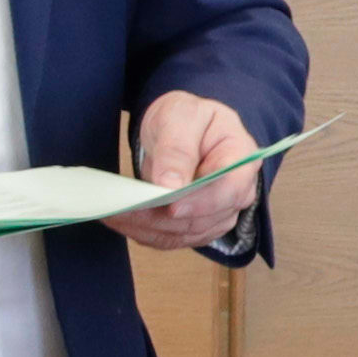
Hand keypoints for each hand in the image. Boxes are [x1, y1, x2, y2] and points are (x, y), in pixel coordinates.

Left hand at [117, 93, 261, 249]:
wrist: (180, 130)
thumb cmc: (186, 118)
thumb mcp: (180, 117)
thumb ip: (177, 150)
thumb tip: (171, 186)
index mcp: (242, 159)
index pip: (230, 189)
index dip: (202, 202)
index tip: (170, 207)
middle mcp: (238, 192)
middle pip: (206, 219)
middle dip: (164, 219)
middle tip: (125, 210)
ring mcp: (220, 212)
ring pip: (187, 234)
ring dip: (150, 229)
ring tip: (115, 215)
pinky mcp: (198, 225)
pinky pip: (174, 238)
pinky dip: (147, 234)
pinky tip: (123, 222)